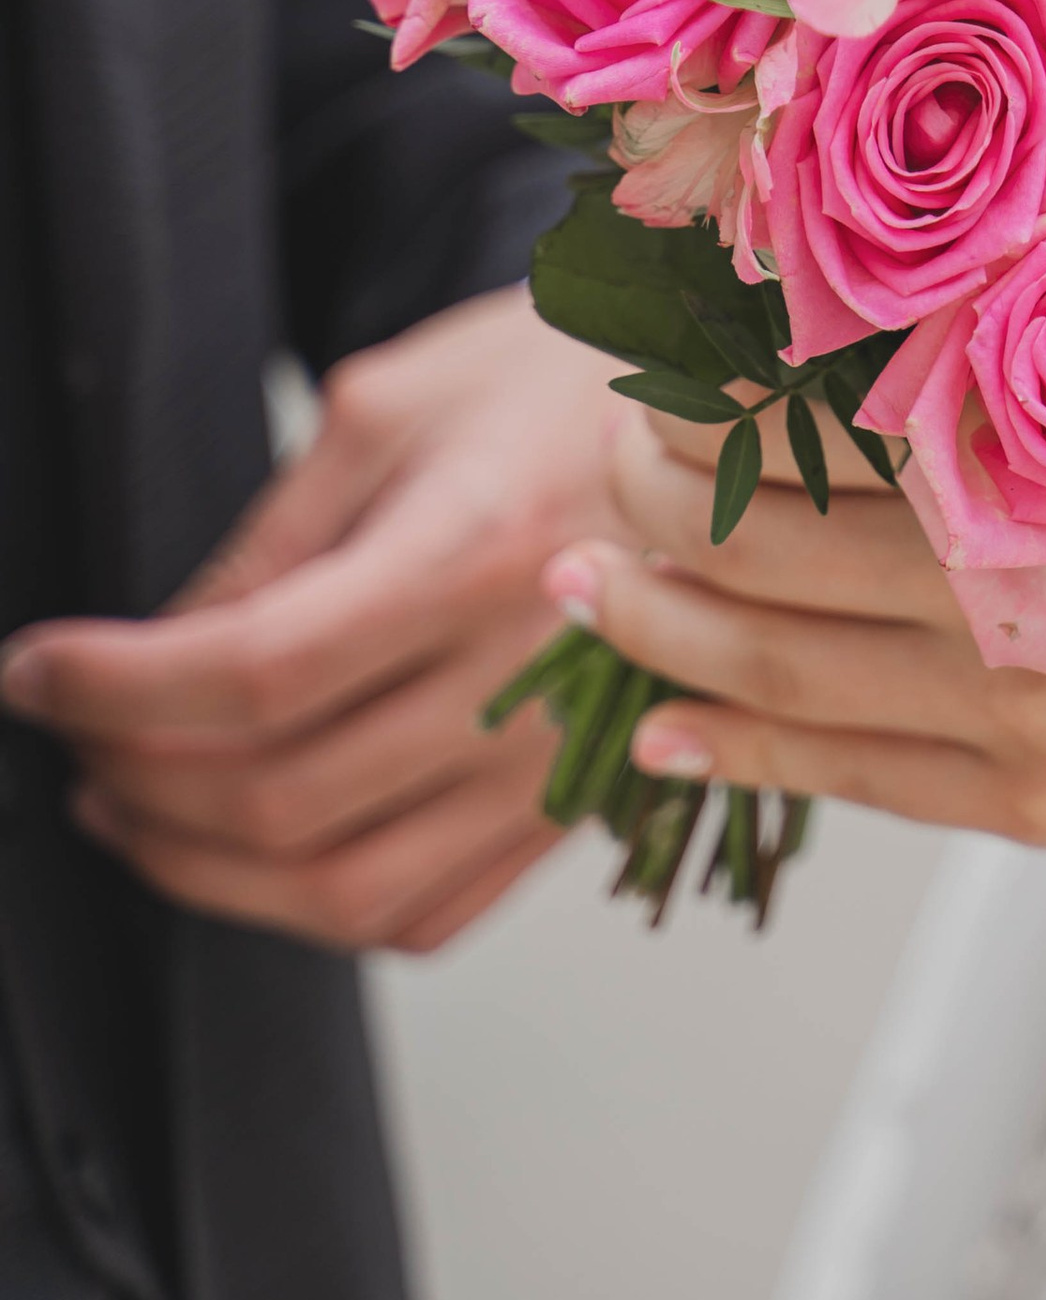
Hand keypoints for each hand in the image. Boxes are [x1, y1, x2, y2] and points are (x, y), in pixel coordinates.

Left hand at [0, 289, 623, 953]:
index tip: (37, 672)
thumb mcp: (390, 403)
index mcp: (478, 550)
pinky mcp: (575, 810)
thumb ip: (273, 538)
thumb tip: (163, 648)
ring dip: (199, 869)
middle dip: (131, 778)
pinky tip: (257, 851)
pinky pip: (425, 915)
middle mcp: (531, 675)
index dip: (111, 687)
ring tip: (133, 808)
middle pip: (280, 797)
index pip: (252, 669)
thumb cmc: (561, 384)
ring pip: (339, 892)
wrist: (722, 418)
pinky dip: (312, 909)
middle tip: (75, 732)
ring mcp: (561, 762)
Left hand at [560, 401, 1045, 851]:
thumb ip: (1021, 354)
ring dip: (666, 631)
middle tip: (598, 457)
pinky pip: (856, 780)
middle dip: (655, 515)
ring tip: (585, 584)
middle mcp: (1039, 620)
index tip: (642, 369)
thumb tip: (834, 302)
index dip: (704, 414)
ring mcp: (1037, 736)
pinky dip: (743, 749)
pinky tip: (669, 726)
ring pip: (789, 683)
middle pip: (773, 566)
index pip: (816, 449)